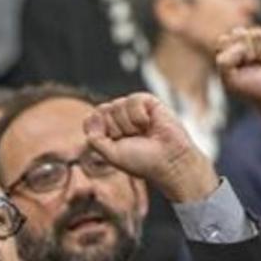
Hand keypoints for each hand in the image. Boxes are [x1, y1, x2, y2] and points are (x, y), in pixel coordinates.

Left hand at [83, 93, 218, 201]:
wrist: (169, 160)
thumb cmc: (142, 161)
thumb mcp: (110, 155)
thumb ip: (94, 138)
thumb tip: (93, 115)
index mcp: (108, 131)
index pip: (90, 120)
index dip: (99, 131)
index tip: (115, 144)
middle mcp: (119, 118)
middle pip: (102, 111)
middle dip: (116, 129)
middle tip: (133, 140)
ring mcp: (132, 109)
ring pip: (116, 105)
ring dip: (129, 125)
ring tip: (143, 133)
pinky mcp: (147, 101)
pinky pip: (132, 100)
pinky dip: (139, 116)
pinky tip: (149, 124)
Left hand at [216, 25, 260, 130]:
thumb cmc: (252, 87)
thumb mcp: (230, 80)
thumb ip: (224, 62)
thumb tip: (242, 45)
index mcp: (229, 50)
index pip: (224, 41)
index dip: (232, 54)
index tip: (239, 68)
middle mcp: (243, 40)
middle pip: (239, 33)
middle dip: (247, 52)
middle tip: (253, 64)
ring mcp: (260, 37)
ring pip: (256, 33)